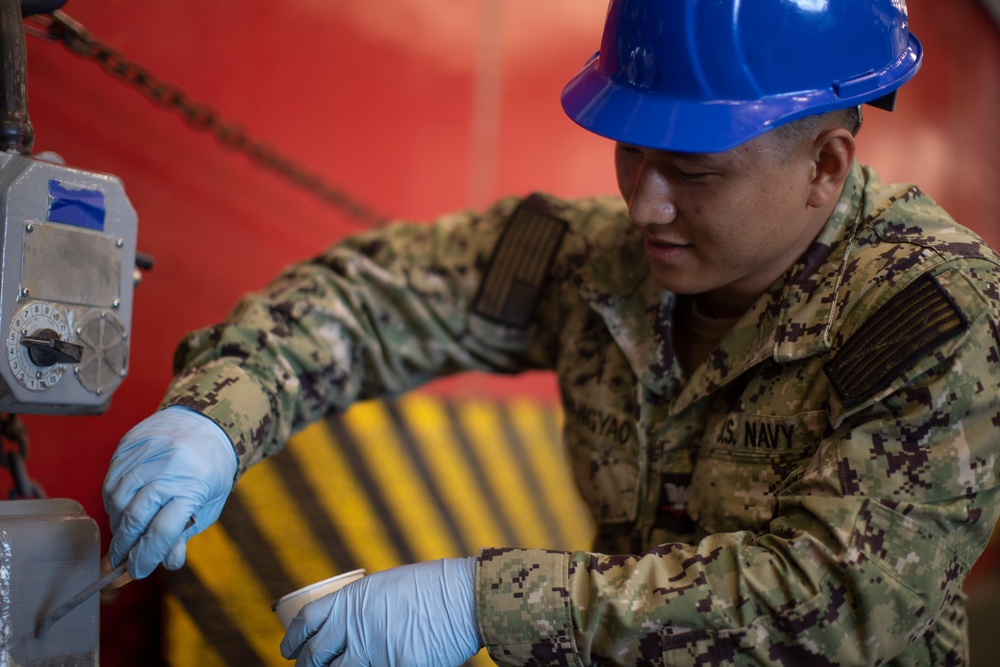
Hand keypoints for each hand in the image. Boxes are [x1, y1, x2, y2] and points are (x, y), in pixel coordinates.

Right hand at [102, 406, 237, 578]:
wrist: (207, 424)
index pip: (162, 531)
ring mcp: (146, 455)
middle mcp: (168, 470)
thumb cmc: (210, 471)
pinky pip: (111, 482)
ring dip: (117, 525)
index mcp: (193, 487)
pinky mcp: (129, 446)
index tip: (137, 570)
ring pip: (118, 500)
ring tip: (124, 536)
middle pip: (135, 517)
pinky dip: (112, 503)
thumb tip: (163, 563)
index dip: (146, 556)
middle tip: (119, 562)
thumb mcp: (208, 506)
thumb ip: (184, 534)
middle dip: (125, 545)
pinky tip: (121, 511)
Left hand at [281, 557, 482, 666]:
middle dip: (307, 665)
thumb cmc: (432, 587)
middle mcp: (356, 626)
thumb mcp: (387, 586)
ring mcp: (374, 652)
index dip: (293, 640)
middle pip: (316, 655)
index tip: (289, 649)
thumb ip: (364, 607)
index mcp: (352, 599)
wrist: (463, 596)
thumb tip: (348, 626)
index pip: (308, 622)